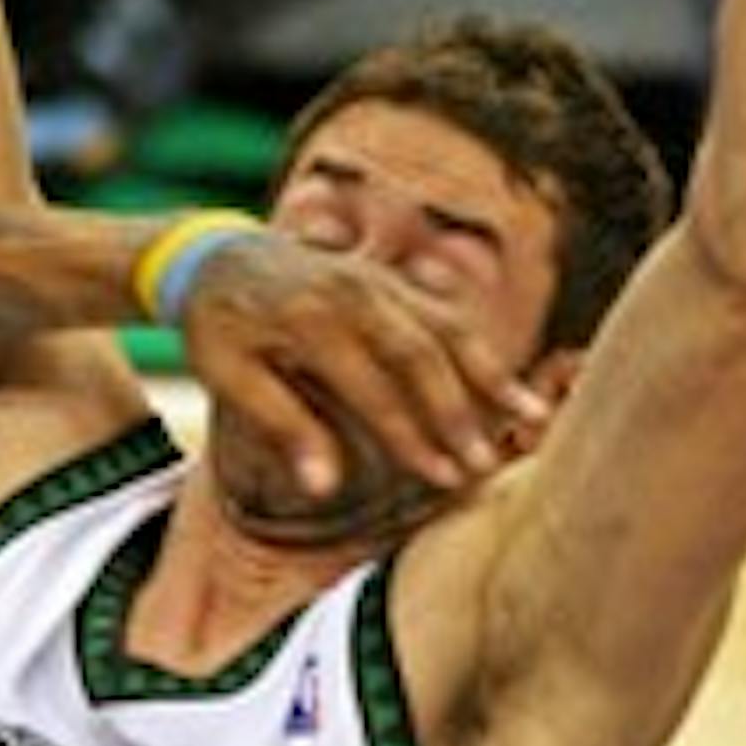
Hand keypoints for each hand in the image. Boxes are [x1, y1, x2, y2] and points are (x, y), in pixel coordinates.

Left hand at [181, 231, 549, 494]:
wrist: (214, 257)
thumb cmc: (217, 328)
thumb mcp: (228, 377)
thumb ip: (282, 426)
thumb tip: (325, 489)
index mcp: (312, 320)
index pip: (374, 388)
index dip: (411, 436)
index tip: (441, 478)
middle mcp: (355, 292)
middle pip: (423, 355)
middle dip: (458, 413)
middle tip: (485, 464)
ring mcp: (378, 280)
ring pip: (449, 327)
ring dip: (491, 375)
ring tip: (532, 420)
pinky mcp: (390, 279)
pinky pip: (444, 312)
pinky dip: (478, 348)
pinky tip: (505, 384)